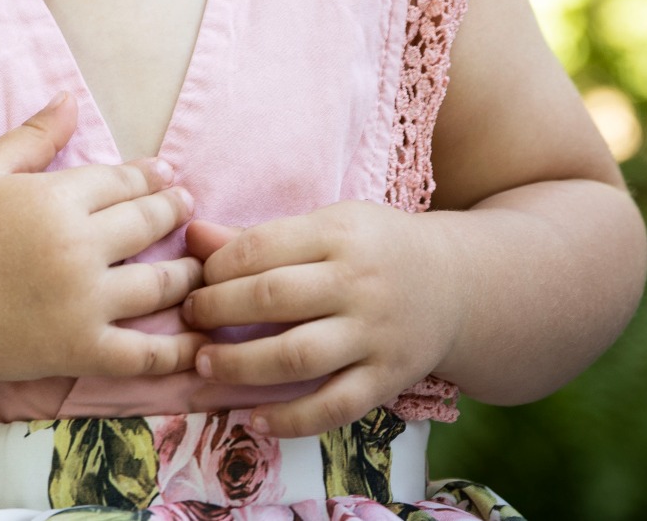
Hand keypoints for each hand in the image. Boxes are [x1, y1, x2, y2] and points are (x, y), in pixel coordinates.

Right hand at [0, 92, 205, 390]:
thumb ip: (32, 137)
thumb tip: (70, 98)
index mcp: (55, 200)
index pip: (124, 181)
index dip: (151, 176)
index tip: (167, 174)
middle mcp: (79, 248)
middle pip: (148, 223)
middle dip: (174, 211)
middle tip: (188, 207)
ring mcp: (85, 303)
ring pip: (160, 283)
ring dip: (187, 272)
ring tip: (198, 266)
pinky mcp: (83, 350)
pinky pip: (145, 354)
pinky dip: (179, 350)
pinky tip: (202, 342)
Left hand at [181, 202, 464, 436]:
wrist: (457, 284)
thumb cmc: (373, 249)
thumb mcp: (327, 226)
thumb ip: (260, 237)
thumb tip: (192, 235)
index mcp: (340, 233)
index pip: (264, 247)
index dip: (219, 266)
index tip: (197, 279)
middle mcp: (359, 283)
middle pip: (276, 298)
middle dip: (219, 311)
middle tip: (189, 319)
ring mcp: (375, 334)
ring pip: (300, 356)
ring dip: (242, 365)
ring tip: (205, 364)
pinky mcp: (387, 379)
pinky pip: (335, 406)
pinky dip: (291, 419)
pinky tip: (254, 419)